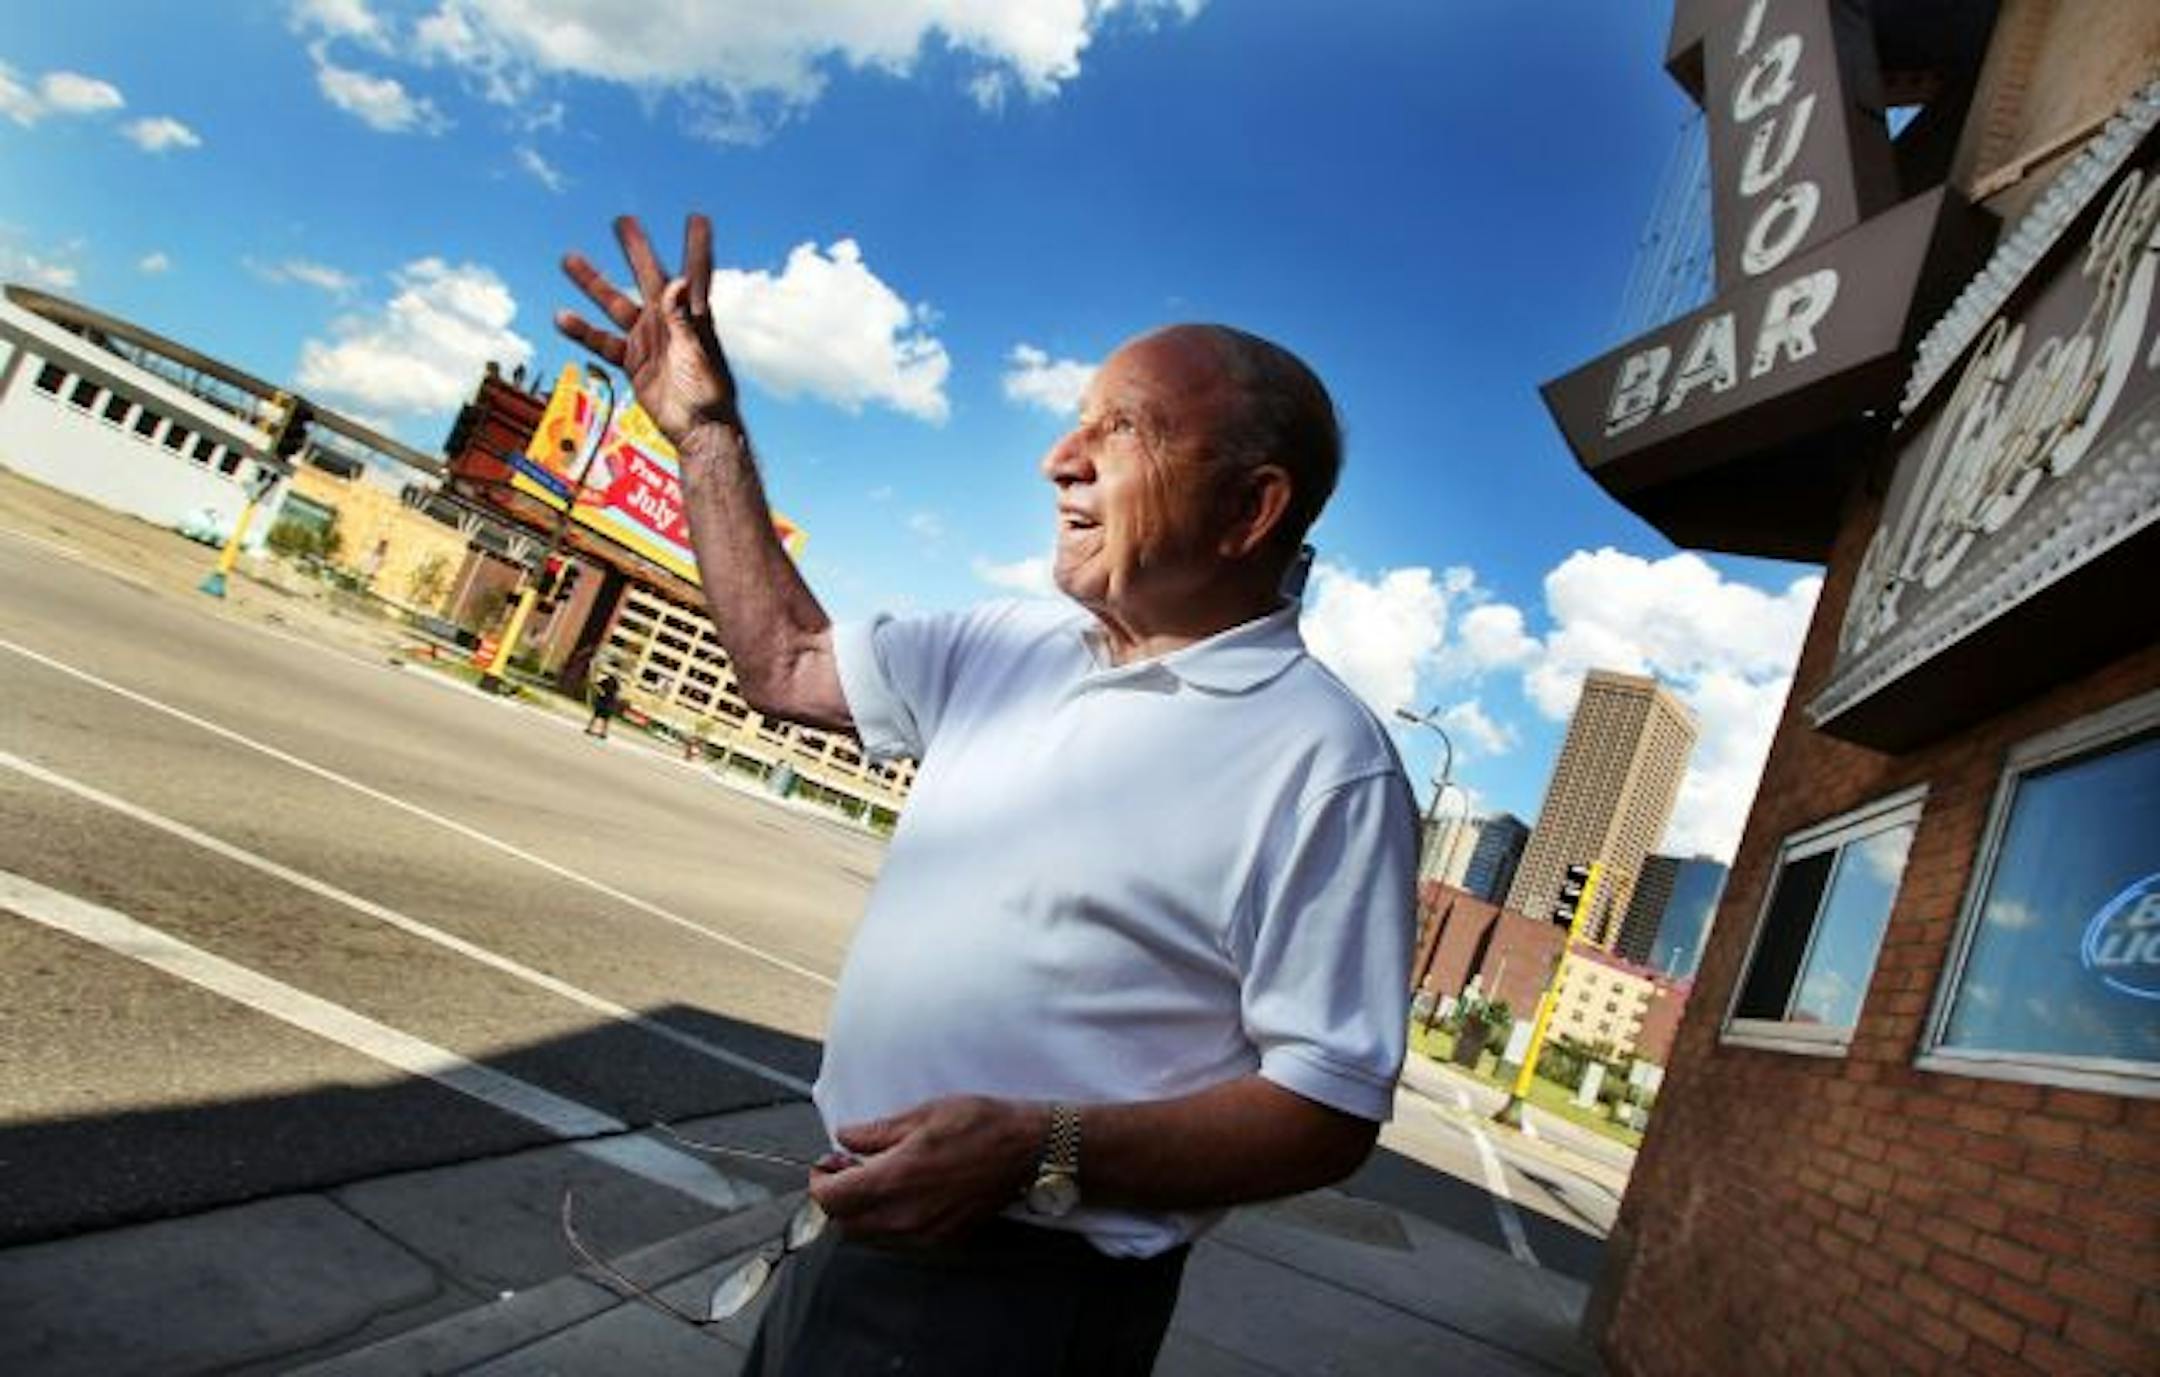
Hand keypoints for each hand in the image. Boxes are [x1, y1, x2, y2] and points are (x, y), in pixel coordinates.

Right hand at [556, 214, 739, 447]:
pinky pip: (602, 341)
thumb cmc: (708, 393)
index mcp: (692, 315)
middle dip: (636, 249)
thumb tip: (676, 281)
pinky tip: (561, 317)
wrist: (698, 430)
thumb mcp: (695, 352)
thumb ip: (682, 317)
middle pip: (648, 276)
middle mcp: (668, 321)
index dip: (696, 246)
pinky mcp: (633, 361)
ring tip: (569, 259)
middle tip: (623, 221)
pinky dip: (582, 331)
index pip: (695, 271)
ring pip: (615, 304)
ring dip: (594, 283)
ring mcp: (649, 339)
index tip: (698, 218)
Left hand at [808, 1096, 1047, 1242]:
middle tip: (845, 1168)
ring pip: (870, 1235)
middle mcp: (905, 1215)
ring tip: (874, 1178)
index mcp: (894, 1179)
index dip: (819, 1182)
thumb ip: (875, 1132)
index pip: (832, 1199)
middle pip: (845, 1224)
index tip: (824, 1165)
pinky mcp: (943, 1238)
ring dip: (860, 1211)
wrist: (1027, 1149)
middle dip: (836, 1198)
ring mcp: (925, 1232)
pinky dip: (887, 1220)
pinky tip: (901, 1192)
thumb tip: (845, 1137)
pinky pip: (898, 1238)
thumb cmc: (979, 1124)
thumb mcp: (921, 1114)